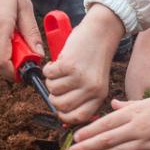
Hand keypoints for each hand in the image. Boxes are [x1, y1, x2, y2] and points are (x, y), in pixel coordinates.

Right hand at [0, 0, 40, 76]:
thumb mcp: (24, 4)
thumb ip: (31, 31)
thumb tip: (38, 53)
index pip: (2, 63)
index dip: (14, 73)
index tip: (26, 69)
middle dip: (13, 61)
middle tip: (24, 47)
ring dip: (5, 50)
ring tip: (12, 29)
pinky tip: (0, 24)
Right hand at [45, 5, 125, 124]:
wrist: (101, 32)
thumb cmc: (94, 56)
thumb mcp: (95, 80)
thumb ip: (82, 97)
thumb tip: (61, 114)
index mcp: (99, 95)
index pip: (78, 117)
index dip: (65, 116)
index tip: (59, 110)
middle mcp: (91, 89)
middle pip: (61, 105)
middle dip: (54, 96)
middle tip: (57, 85)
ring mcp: (80, 77)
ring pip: (53, 89)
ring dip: (51, 80)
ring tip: (60, 70)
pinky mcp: (69, 65)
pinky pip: (49, 74)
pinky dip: (48, 68)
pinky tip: (57, 62)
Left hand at [69, 88, 149, 149]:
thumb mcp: (148, 101)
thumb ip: (128, 106)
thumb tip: (113, 106)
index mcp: (135, 113)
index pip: (106, 123)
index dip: (89, 132)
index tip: (75, 139)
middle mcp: (138, 128)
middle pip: (107, 140)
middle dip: (86, 148)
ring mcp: (147, 143)